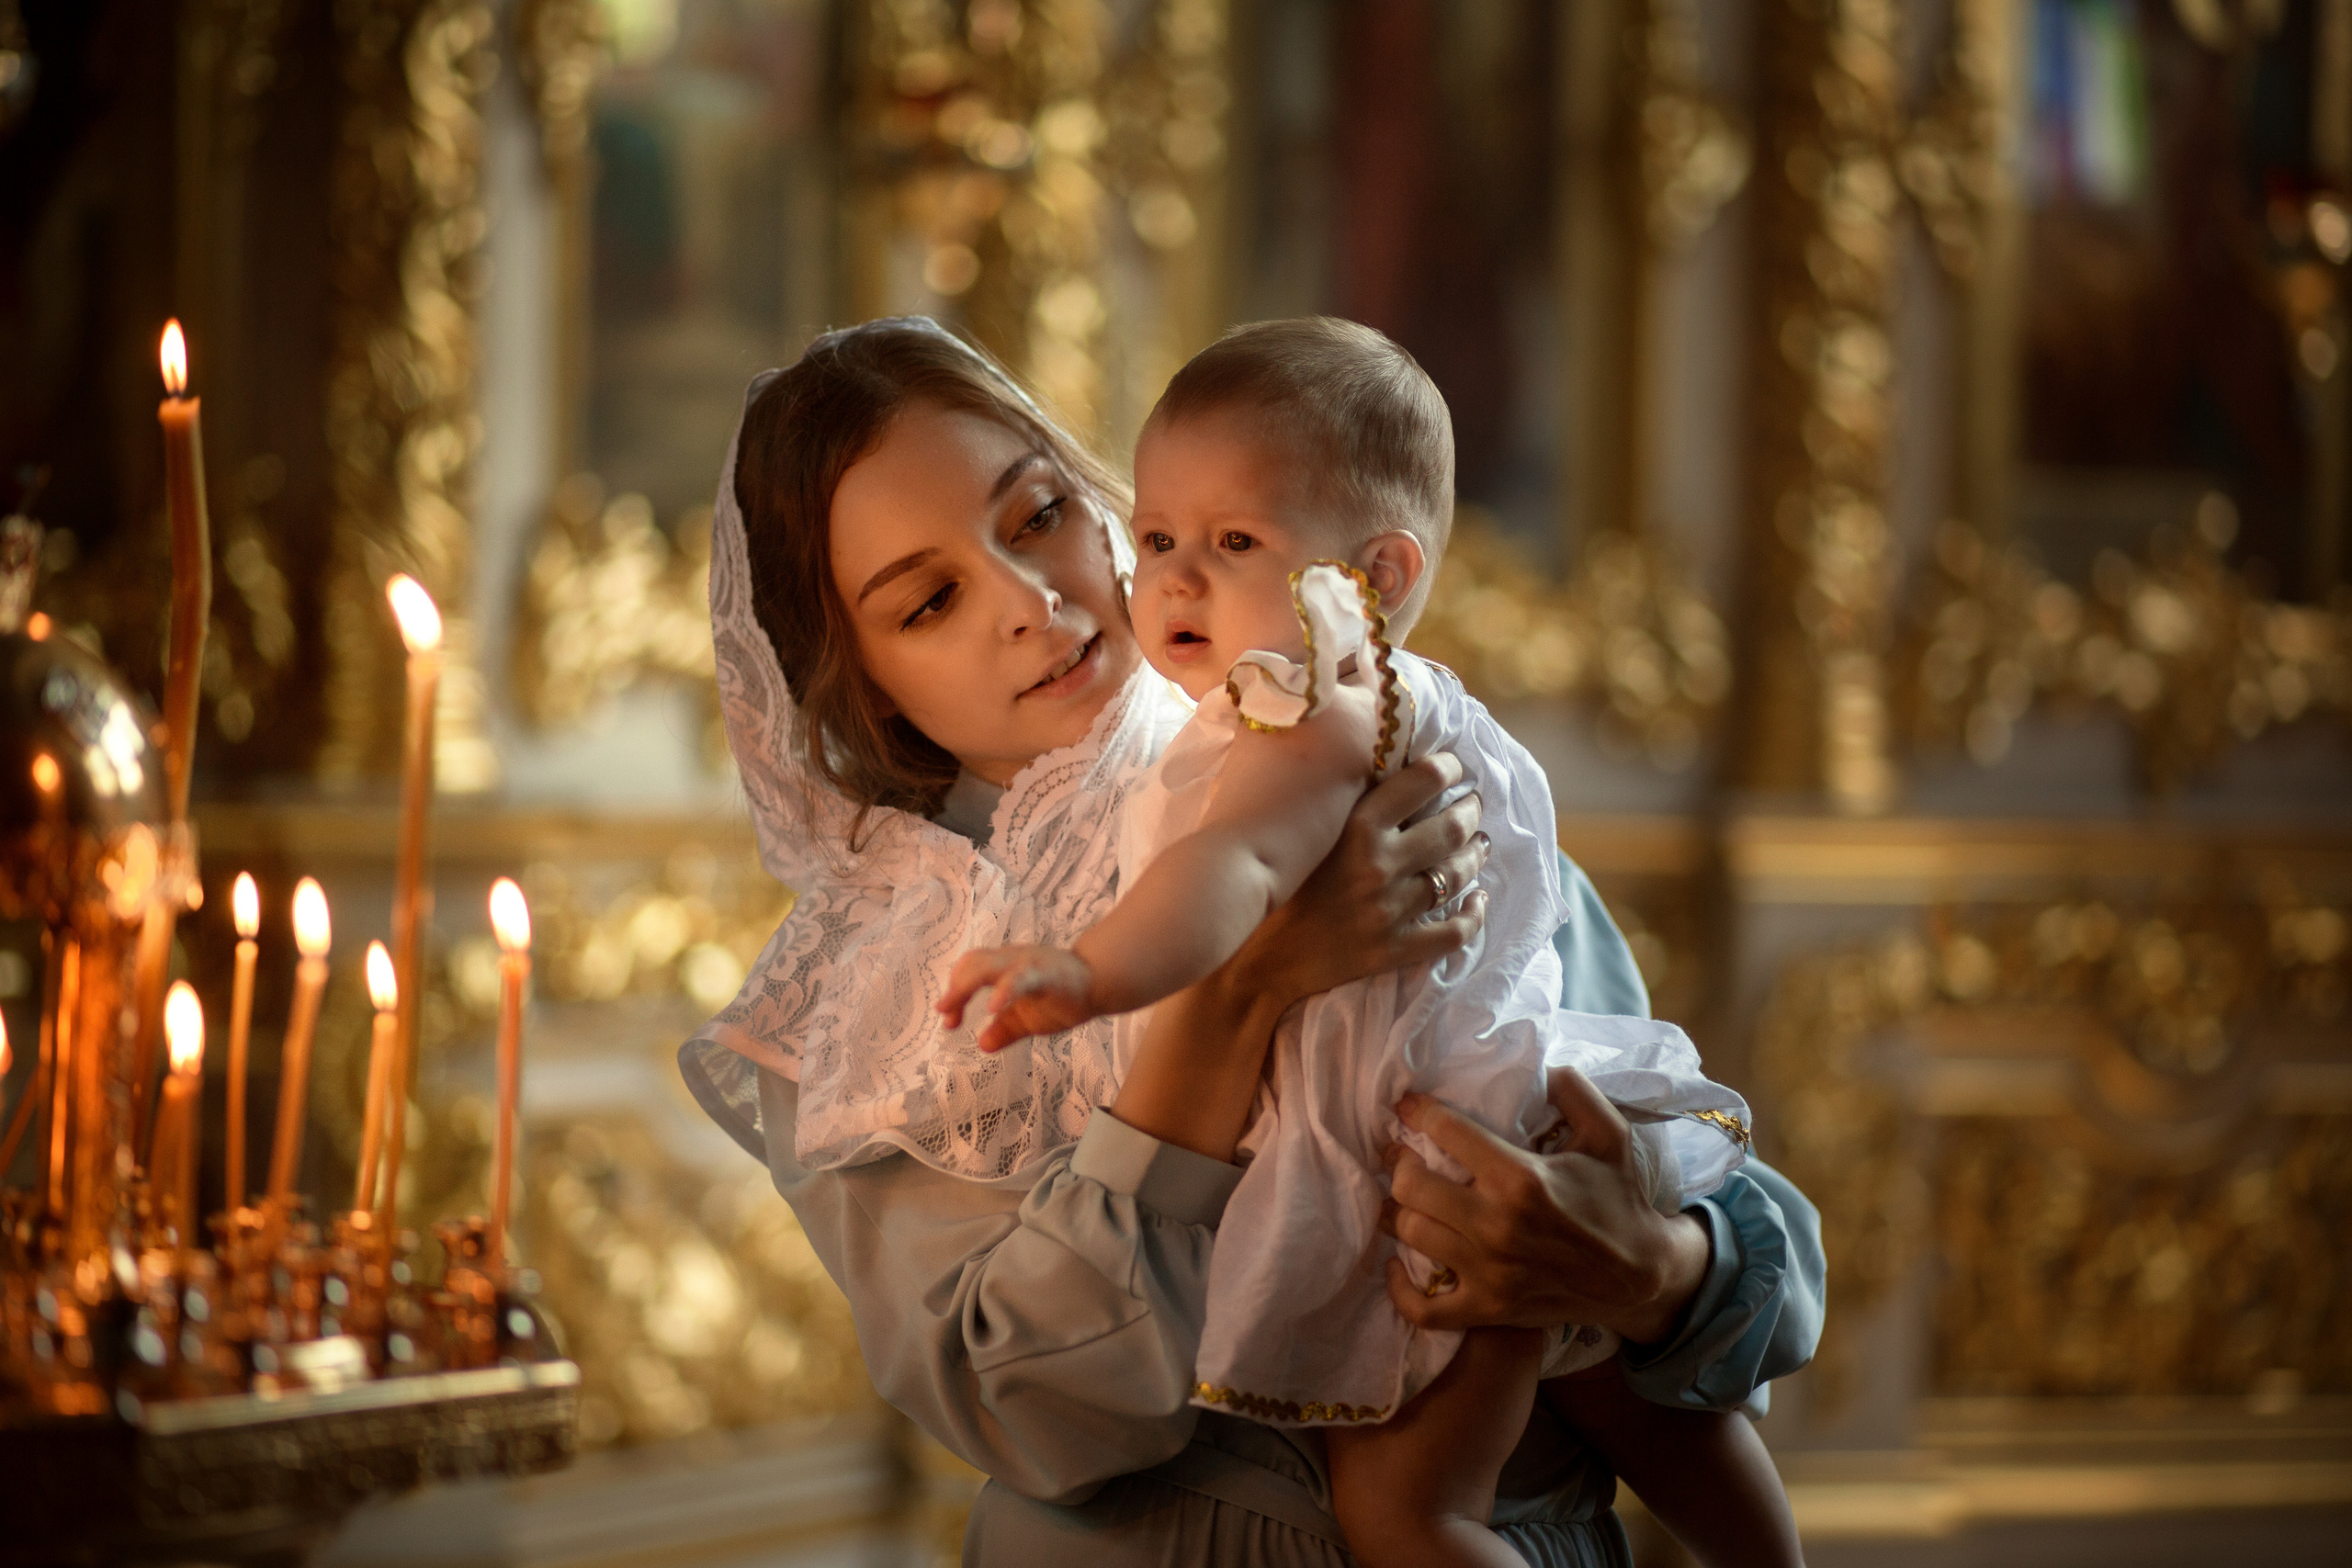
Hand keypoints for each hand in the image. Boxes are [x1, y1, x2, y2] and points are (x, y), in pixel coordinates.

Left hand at [938, 945, 1098, 1051]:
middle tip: (945, 1015)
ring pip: (988, 965)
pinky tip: (992, 1007)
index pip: (969, 971)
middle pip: (972, 963)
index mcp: (1003, 969)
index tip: (948, 1022)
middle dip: (954, 988)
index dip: (954, 993)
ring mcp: (1028, 963)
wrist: (1102, 982)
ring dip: (967, 985)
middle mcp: (1011, 960)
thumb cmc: (1064, 996)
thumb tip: (982, 1045)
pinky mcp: (1047, 972)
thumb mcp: (1028, 1019)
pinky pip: (1020, 977)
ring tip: (952, 1007)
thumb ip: (1005, 1030)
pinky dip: (1003, 990)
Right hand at [1231, 751, 1490, 1008]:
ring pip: (1457, 876)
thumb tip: (1386, 771)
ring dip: (1475, 855)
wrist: (1254, 959)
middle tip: (1473, 805)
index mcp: (1355, 829)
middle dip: (1471, 811)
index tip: (1453, 767)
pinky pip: (1453, 932)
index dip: (1446, 768)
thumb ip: (1345, 806)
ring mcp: (1390, 910)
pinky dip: (1474, 914)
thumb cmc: (1276, 889)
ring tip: (1478, 845)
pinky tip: (1478, 901)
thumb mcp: (1307, 835)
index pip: (1420, 782)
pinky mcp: (1394, 949)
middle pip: (1451, 828)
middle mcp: (1379, 865)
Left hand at [1380, 1066, 1710, 1342]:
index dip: (1417, 1112)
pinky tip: (1394, 1264)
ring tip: (1401, 1196)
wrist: (1640, 1275)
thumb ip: (1575, 1091)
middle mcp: (1497, 1225)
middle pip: (1411, 1186)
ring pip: (1410, 1234)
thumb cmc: (1619, 1199)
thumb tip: (1541, 1066)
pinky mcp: (1488, 1309)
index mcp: (1521, 1178)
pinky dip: (1399, 1289)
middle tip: (1399, 1152)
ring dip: (1397, 1211)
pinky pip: (1422, 1308)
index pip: (1446, 1133)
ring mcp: (1489, 1272)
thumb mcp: (1609, 1135)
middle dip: (1399, 1162)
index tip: (1406, 1106)